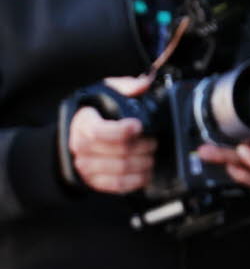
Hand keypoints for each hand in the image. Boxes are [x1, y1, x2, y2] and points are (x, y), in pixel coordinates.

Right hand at [68, 75, 155, 193]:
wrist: (76, 135)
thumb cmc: (96, 113)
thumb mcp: (106, 92)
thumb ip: (126, 86)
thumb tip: (145, 83)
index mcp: (84, 123)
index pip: (100, 132)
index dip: (122, 131)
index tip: (139, 126)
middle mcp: (81, 147)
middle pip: (118, 151)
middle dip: (144, 146)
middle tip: (154, 140)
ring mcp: (87, 166)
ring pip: (122, 168)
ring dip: (144, 162)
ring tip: (152, 154)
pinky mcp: (95, 181)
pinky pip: (118, 185)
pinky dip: (137, 180)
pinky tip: (147, 171)